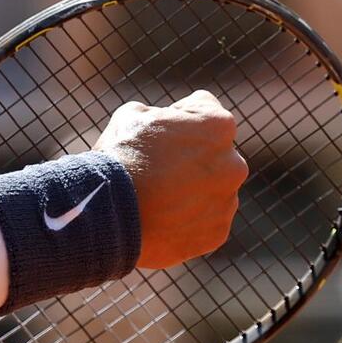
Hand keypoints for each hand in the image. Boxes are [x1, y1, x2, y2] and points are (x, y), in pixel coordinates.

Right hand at [96, 90, 247, 269]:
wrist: (108, 212)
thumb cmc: (120, 156)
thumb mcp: (134, 114)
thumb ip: (163, 115)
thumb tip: (166, 125)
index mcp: (218, 125)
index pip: (205, 109)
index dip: (178, 115)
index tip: (158, 130)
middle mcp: (233, 164)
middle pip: (214, 153)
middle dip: (192, 156)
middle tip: (156, 166)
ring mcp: (227, 202)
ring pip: (213, 189)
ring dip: (192, 189)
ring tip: (156, 197)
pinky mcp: (217, 234)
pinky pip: (205, 220)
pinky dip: (188, 218)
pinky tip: (160, 217)